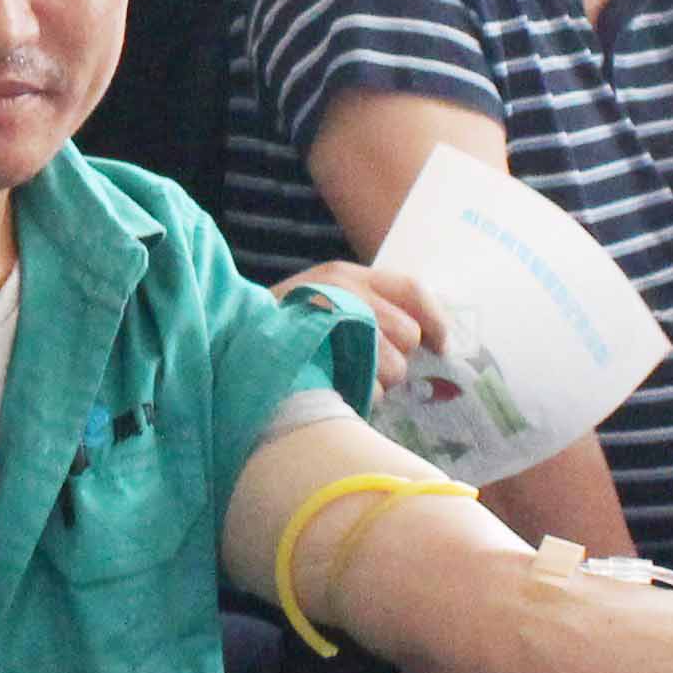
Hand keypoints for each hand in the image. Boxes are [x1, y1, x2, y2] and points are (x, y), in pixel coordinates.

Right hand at [273, 260, 445, 393]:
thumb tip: (422, 338)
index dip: (435, 320)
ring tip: (350, 380)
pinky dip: (361, 397)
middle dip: (399, 359)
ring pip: (393, 366)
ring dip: (379, 383)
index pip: (412, 289)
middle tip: (375, 369)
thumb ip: (367, 310)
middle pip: (407, 333)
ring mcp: (332, 322)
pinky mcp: (322, 356)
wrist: (232, 342)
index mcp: (348, 275)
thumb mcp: (325, 303)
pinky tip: (338, 390)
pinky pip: (369, 388)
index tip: (441, 346)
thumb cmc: (285, 328)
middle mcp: (344, 291)